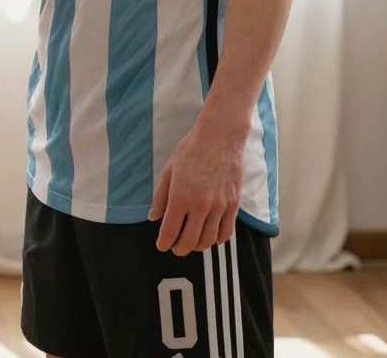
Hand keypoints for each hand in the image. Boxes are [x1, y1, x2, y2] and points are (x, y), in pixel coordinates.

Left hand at [148, 123, 244, 254]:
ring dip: (198, 246)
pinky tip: (211, 237)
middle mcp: (200, 205)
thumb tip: (153, 217)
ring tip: (192, 243)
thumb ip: (161, 197)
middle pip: (190, 240)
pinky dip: (217, 240)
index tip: (162, 246)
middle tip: (175, 248)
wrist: (220, 137)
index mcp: (180, 196)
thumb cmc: (191, 150)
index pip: (171, 230)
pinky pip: (226, 232)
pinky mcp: (233, 205)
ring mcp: (219, 207)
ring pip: (209, 240)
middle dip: (180, 249)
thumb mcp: (169, 170)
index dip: (164, 242)